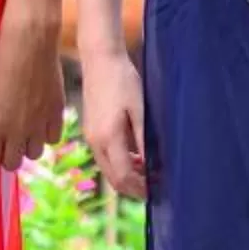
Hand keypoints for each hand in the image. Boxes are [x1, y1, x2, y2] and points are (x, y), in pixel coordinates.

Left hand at [0, 17, 62, 170]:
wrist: (30, 41)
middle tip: (4, 143)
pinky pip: (52, 139)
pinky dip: (46, 135)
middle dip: (6, 156)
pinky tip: (41, 123)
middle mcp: (17, 130)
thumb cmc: (0, 58)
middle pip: (11, 163)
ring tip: (24, 133)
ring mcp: (38, 123)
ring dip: (27, 146)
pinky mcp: (55, 113)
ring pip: (33, 154)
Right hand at [79, 50, 148, 200]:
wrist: (100, 60)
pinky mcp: (91, 131)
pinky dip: (120, 163)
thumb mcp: (140, 110)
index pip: (123, 177)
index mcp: (108, 138)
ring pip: (108, 169)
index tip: (157, 189)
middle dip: (134, 186)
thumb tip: (151, 166)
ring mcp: (91, 137)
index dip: (140, 188)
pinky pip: (105, 157)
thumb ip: (145, 140)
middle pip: (113, 179)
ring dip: (127, 175)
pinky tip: (136, 155)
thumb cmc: (123, 80)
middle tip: (156, 185)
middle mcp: (96, 142)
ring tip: (149, 170)